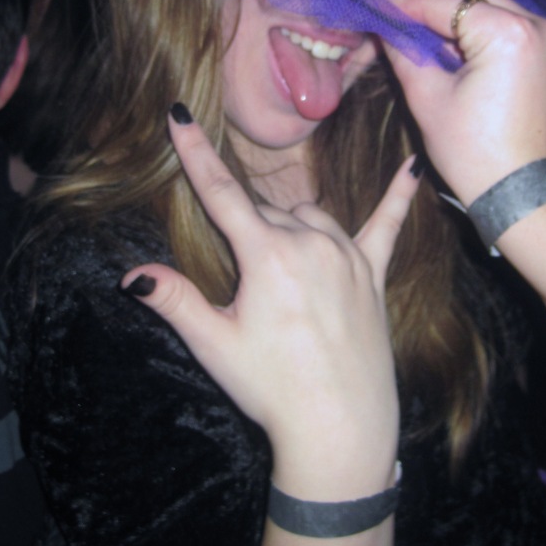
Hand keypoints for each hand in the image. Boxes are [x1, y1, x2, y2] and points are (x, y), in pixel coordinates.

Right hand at [122, 112, 419, 497]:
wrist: (340, 429)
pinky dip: (399, 197)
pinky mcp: (372, 274)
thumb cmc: (273, 389)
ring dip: (287, 227)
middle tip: (240, 283)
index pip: (221, 192)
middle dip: (244, 229)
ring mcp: (346, 256)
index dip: (195, 153)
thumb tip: (130, 276)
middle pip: (264, 212)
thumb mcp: (214, 344)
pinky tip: (414, 167)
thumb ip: (174, 300)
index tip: (180, 115)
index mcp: (267, 256)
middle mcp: (310, 243)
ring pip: (307, 216)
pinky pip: (387, 225)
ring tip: (278, 273)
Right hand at [383, 0, 545, 204]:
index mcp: (508, 33)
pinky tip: (465, 51)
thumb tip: (384, 25)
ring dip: (462, 18)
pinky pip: (520, 32)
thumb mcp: (427, 98)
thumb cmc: (471, 153)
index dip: (405, 2)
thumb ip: (403, 51)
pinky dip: (490, 35)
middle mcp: (541, 28)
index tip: (378, 3)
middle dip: (434, 4)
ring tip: (428, 33)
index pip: (445, 3)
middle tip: (398, 15)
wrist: (520, 196)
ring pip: (498, 11)